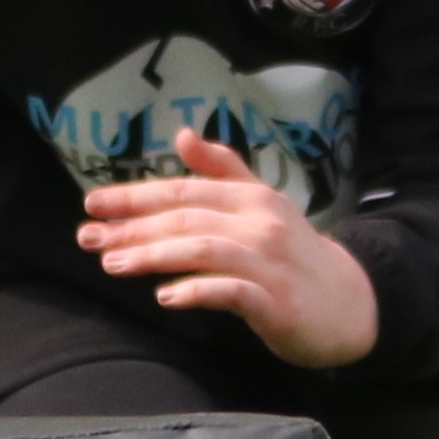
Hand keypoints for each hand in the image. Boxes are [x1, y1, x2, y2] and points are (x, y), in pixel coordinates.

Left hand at [77, 129, 381, 368]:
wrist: (350, 304)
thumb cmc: (294, 254)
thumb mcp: (262, 204)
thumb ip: (223, 170)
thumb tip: (183, 134)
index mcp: (252, 197)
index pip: (184, 190)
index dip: (136, 196)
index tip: (92, 203)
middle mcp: (260, 224)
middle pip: (186, 218)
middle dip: (132, 227)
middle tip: (88, 238)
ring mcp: (269, 262)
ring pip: (203, 250)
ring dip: (153, 256)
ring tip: (113, 264)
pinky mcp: (277, 302)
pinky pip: (231, 292)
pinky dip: (197, 290)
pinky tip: (166, 297)